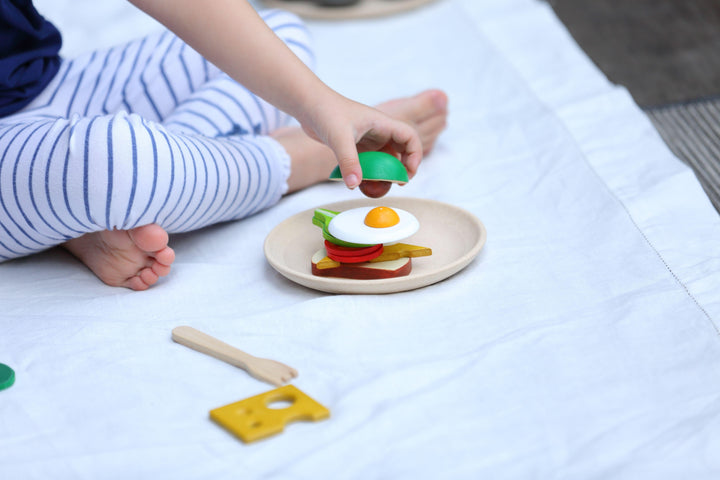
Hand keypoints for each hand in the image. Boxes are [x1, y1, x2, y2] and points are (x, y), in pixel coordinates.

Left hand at [300, 94, 422, 188]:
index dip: (415, 155)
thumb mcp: (339, 138)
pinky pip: (369, 162)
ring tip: (378, 186)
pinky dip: (369, 173)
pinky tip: (360, 183)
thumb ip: (348, 162)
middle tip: (396, 184)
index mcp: (382, 123)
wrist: (308, 104)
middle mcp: (378, 131)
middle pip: (401, 150)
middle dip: (403, 168)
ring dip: (385, 173)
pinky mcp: (356, 146)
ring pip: (385, 158)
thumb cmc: (326, 112)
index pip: (410, 137)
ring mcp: (367, 139)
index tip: (407, 173)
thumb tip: (354, 185)